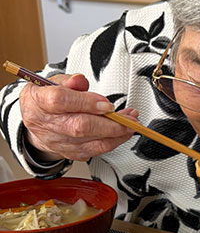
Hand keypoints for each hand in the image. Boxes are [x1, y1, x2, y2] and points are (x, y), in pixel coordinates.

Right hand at [20, 74, 138, 161]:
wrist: (35, 120)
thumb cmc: (45, 99)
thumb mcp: (53, 82)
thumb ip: (70, 80)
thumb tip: (80, 81)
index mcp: (39, 101)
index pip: (61, 101)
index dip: (86, 102)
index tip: (107, 103)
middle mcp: (47, 124)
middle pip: (80, 126)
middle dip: (111, 123)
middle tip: (129, 117)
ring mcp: (58, 141)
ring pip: (91, 142)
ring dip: (117, 134)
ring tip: (131, 124)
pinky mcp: (69, 152)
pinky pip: (94, 151)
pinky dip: (112, 142)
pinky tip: (122, 133)